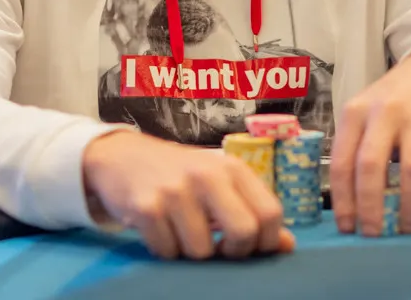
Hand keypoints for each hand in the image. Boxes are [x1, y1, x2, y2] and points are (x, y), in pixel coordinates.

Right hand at [81, 130, 294, 259]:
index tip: (248, 246)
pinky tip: (159, 228)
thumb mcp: (220, 183)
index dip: (265, 242)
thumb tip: (288, 246)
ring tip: (180, 231)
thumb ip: (254, 211)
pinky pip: (167, 252)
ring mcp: (175, 190)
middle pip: (243, 233)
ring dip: (190, 252)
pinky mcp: (145, 207)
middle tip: (217, 247)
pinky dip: (164, 249)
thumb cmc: (180, 174)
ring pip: (201, 251)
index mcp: (232, 167)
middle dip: (232, 252)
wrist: (122, 157)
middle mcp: (207, 174)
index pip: (270, 214)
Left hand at [329, 46, 410, 236]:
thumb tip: (350, 201)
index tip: (346, 226)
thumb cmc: (395, 97)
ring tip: (402, 228)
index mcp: (354, 111)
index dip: (342, 199)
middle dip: (368, 207)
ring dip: (405, 207)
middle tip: (370, 233)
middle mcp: (382, 113)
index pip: (341, 161)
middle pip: (370, 166)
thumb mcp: (366, 110)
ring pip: (408, 171)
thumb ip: (356, 145)